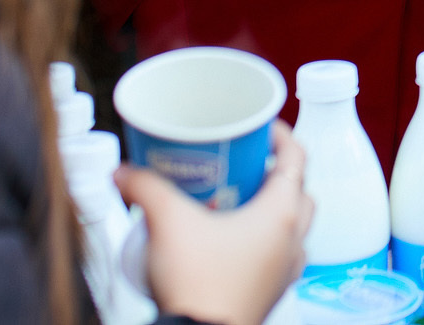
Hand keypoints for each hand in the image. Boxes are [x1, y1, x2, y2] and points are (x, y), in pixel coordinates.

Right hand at [114, 120, 313, 324]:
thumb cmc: (198, 286)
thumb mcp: (167, 223)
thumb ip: (144, 189)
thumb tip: (125, 173)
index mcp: (281, 214)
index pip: (297, 159)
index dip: (282, 137)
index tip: (265, 129)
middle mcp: (292, 241)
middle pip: (298, 193)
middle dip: (275, 175)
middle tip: (246, 166)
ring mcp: (284, 270)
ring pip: (291, 228)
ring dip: (272, 211)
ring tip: (236, 203)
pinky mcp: (269, 293)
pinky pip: (276, 257)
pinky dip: (262, 243)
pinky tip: (230, 245)